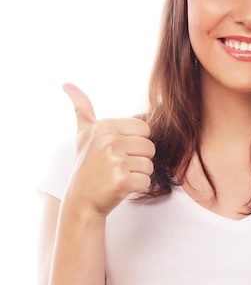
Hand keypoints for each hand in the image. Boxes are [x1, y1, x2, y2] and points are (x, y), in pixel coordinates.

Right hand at [63, 83, 155, 215]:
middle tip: (118, 166)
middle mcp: (108, 141)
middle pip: (150, 147)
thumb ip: (82, 109)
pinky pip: (146, 181)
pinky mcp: (122, 181)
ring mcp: (115, 161)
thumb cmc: (87, 166)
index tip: (119, 151)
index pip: (145, 129)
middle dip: (138, 159)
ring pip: (149, 165)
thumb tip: (67, 84)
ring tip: (119, 176)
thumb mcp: (83, 135)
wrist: (81, 200)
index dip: (136, 143)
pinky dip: (137, 187)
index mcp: (104, 126)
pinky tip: (121, 187)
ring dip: (138, 174)